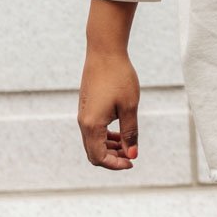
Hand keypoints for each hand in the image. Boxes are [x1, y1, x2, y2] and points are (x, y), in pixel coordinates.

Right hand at [78, 47, 140, 169]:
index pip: (99, 157)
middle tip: (132, 155)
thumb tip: (132, 155)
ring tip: (128, 144)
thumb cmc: (119, 77)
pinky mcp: (86, 108)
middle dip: (112, 159)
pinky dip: (105, 137)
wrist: (104, 52)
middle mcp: (83, 122)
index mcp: (92, 125)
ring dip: (109, 148)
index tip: (132, 161)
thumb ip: (130, 133)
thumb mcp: (129, 107)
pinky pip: (92, 131)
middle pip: (93, 153)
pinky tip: (120, 133)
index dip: (115, 164)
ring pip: (93, 142)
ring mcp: (83, 114)